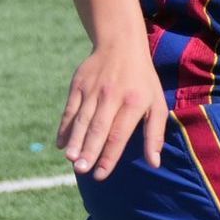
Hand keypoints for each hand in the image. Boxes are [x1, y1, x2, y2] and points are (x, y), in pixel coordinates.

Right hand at [57, 40, 168, 179]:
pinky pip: (70, 110)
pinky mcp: (78, 84)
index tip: (100, 175)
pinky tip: (61, 144)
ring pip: (81, 120)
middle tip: (81, 170)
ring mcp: (93, 89)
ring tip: (71, 159)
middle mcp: (112, 96)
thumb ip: (155, 134)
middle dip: (89, 151)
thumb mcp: (157, 103)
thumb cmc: (142, 81)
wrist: (121, 45)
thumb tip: (155, 163)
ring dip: (75, 141)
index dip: (109, 156)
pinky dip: (65, 127)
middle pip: (98, 128)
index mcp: (133, 102)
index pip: (119, 134)